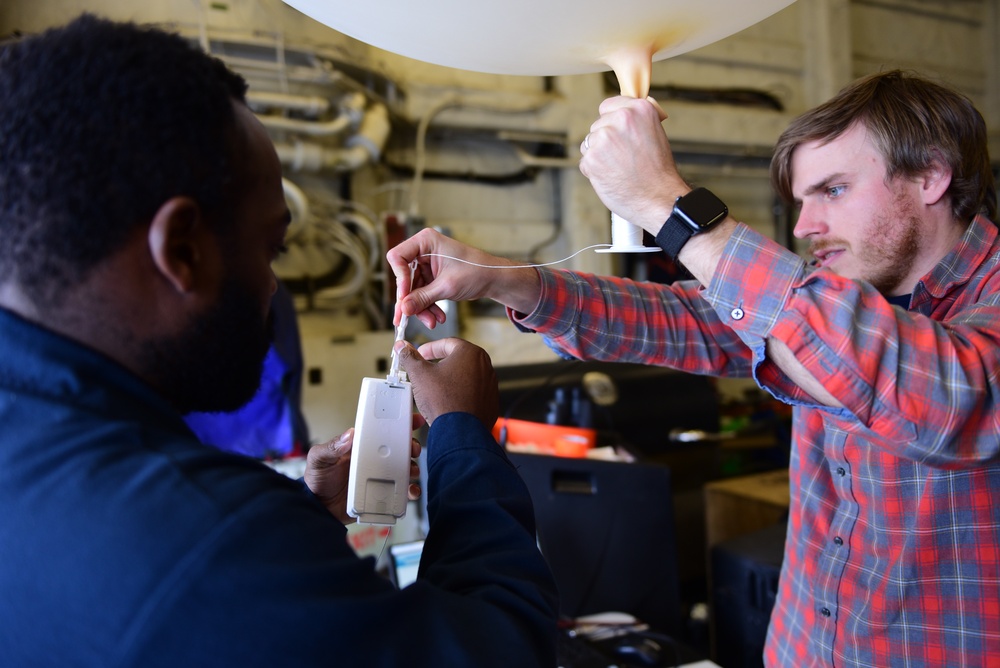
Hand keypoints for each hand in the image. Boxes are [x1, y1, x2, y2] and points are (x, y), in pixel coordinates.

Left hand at [304, 424, 423, 523]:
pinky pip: (401, 492)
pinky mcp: (382, 494)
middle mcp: (374, 460)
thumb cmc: (318, 480)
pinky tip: (411, 491)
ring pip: (404, 469)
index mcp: (361, 447)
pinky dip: (410, 491)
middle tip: (413, 448)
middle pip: (399, 449)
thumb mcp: (319, 460)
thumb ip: (331, 447)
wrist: (318, 509)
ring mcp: (379, 477)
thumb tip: (349, 434)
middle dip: (411, 446)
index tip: (412, 419)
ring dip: (413, 468)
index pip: (382, 431)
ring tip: (412, 471)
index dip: (399, 424)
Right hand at [386, 228, 540, 329]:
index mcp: (426, 241)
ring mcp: (426, 264)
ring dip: (421, 307)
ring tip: (433, 321)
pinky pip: (422, 293)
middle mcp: (423, 251)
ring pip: (413, 289)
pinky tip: (437, 317)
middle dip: (411, 300)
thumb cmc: (476, 272)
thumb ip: (422, 298)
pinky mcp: (431, 277)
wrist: (494, 279)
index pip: (398, 257)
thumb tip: (403, 309)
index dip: (400, 279)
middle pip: (404, 277)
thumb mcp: (447, 286)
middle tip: (407, 319)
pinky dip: (428, 306)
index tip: (405, 297)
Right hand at [396, 338, 498, 427]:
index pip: (447, 343)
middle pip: (458, 359)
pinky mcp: (490, 400)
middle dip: (440, 363)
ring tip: (436, 388)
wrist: (459, 431)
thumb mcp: (420, 374)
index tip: (421, 354)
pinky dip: (461, 393)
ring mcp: (490, 384)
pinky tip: (449, 400)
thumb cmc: (444, 401)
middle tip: (427, 370)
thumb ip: (410, 356)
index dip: (430, 348)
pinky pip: (474, 392)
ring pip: (466, 376)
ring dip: (451, 379)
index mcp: (470, 353)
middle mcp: (485, 366)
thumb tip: (402, 347)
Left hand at [579, 96, 687, 234]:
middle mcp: (620, 119)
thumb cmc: (659, 171)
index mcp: (639, 109)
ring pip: (589, 144)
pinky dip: (594, 171)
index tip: (618, 134)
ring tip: (620, 169)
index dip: (612, 122)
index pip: (608, 106)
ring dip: (599, 156)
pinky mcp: (591, 159)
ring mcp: (603, 139)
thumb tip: (619, 113)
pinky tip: (612, 177)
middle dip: (606, 141)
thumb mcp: (656, 133)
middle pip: (597, 126)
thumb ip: (636, 121)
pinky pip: (585, 162)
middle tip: (625, 158)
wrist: (659, 198)